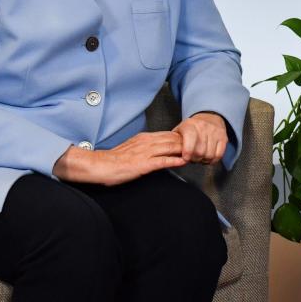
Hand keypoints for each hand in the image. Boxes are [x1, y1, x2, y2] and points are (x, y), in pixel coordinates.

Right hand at [52, 131, 185, 184]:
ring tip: (197, 154)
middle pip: (173, 140)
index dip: (183, 139)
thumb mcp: (133, 148)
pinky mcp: (142, 164)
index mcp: (145, 138)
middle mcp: (147, 143)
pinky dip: (174, 161)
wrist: (99, 166)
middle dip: (189, 143)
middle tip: (201, 147)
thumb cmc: (114, 160)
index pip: (169, 135)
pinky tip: (183, 162)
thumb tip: (159, 149)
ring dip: (185, 151)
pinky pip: (161, 161)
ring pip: (170, 148)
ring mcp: (145, 153)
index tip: (194, 141)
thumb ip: (146, 147)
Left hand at [173, 111, 227, 163]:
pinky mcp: (224, 137)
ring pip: (210, 155)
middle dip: (195, 159)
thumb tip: (171, 155)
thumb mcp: (179, 130)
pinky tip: (208, 157)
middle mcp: (203, 128)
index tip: (185, 158)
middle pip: (200, 152)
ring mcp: (215, 132)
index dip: (187, 155)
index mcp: (189, 126)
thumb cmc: (191, 127)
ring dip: (204, 160)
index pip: (189, 146)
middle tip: (193, 158)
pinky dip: (213, 160)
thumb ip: (174, 142)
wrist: (209, 116)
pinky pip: (219, 154)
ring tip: (200, 157)